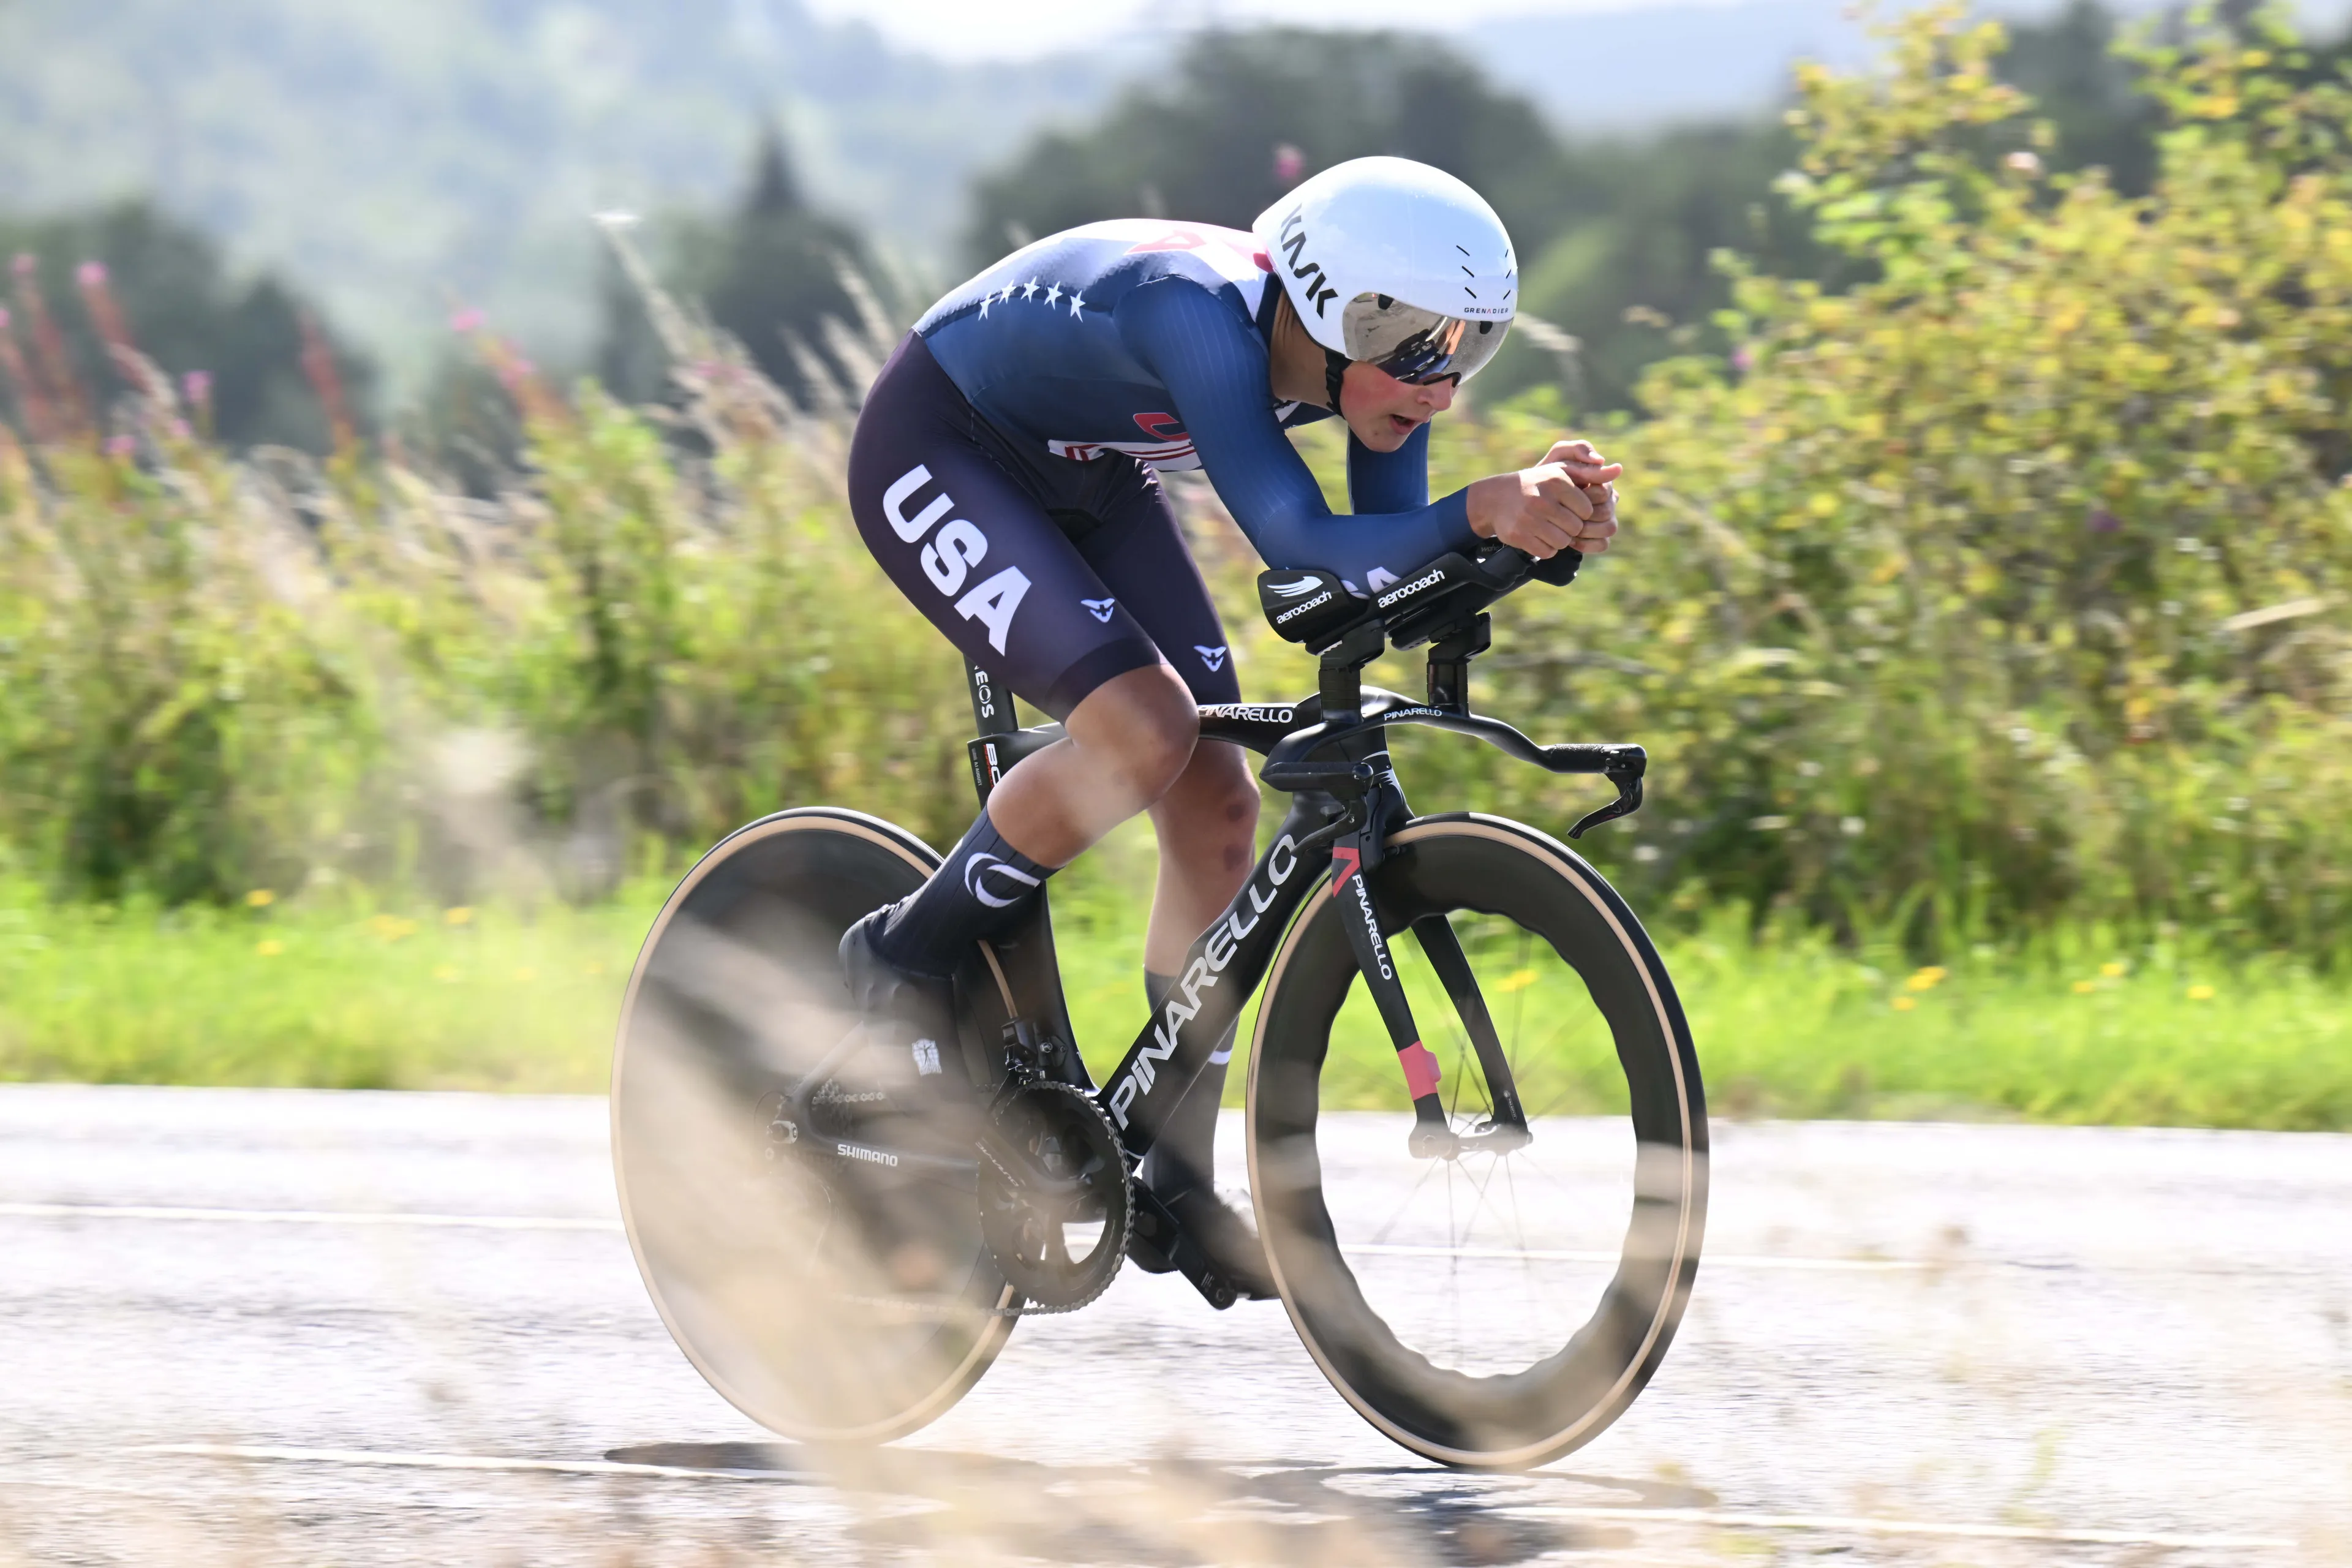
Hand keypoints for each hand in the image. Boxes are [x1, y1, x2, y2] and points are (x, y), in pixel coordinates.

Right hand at [1466, 440, 1622, 557]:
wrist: (1496, 498)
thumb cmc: (1538, 484)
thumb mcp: (1562, 472)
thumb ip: (1591, 472)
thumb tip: (1618, 469)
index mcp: (1555, 480)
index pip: (1586, 509)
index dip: (1581, 512)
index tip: (1569, 507)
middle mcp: (1541, 498)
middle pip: (1576, 528)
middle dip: (1570, 527)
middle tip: (1558, 519)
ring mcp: (1528, 518)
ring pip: (1563, 542)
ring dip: (1559, 539)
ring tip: (1548, 527)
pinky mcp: (1518, 535)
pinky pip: (1547, 551)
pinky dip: (1546, 547)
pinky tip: (1538, 535)